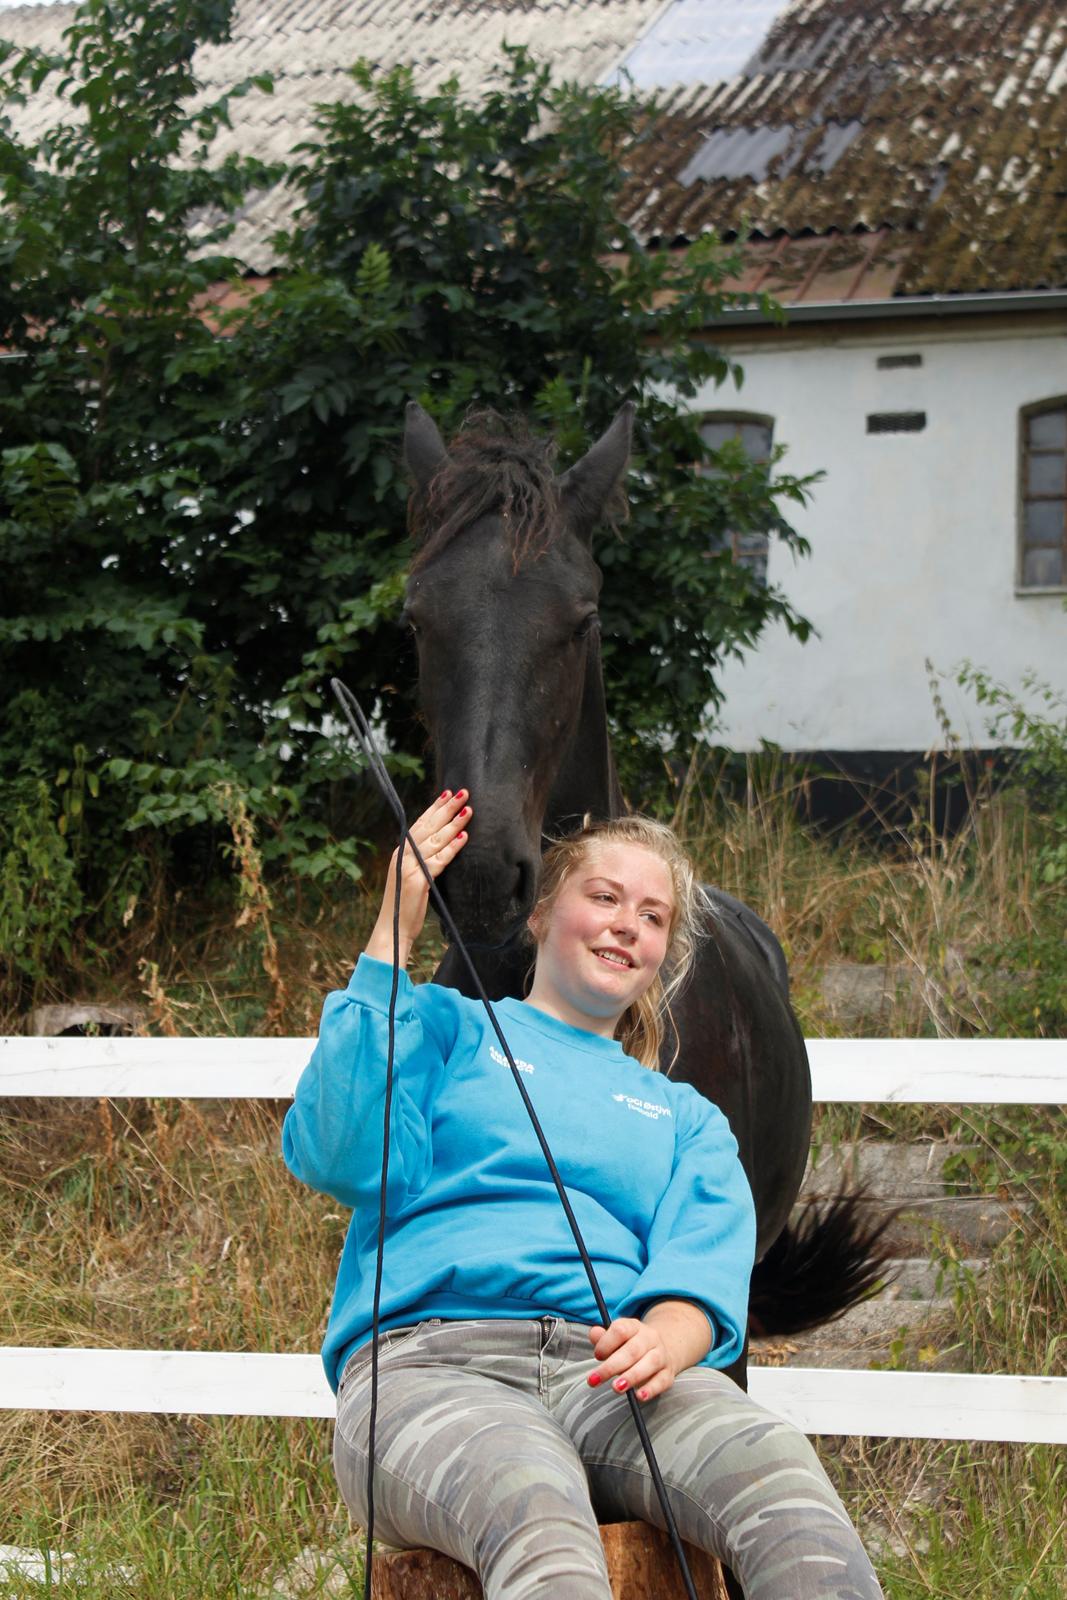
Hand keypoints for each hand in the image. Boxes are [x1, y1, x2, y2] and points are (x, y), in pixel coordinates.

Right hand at [364, 789, 470, 965]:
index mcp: (400, 853)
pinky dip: (452, 848)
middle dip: (446, 808)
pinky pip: (438, 860)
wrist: (392, 929)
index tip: (448, 793)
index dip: (434, 808)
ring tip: (468, 810)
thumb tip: (438, 846)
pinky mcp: (417, 881)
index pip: (419, 824)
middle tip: (463, 792)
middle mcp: (402, 856)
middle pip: (428, 826)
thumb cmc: (404, 905)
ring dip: (453, 824)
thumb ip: (420, 861)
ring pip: (435, 840)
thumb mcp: (410, 877)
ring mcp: (408, 867)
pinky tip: (464, 838)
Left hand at [585, 1301, 711, 1401]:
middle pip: (633, 1350)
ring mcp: (661, 1355)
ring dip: (631, 1376)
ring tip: (616, 1388)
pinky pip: (662, 1381)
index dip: (606, 1343)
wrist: (663, 1348)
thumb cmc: (631, 1346)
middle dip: (612, 1366)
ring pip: (649, 1363)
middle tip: (595, 1380)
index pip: (621, 1330)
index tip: (597, 1356)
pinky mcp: (668, 1373)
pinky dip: (651, 1389)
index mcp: (634, 1326)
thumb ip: (603, 1338)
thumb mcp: (617, 1338)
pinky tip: (639, 1396)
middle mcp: (650, 1338)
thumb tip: (594, 1333)